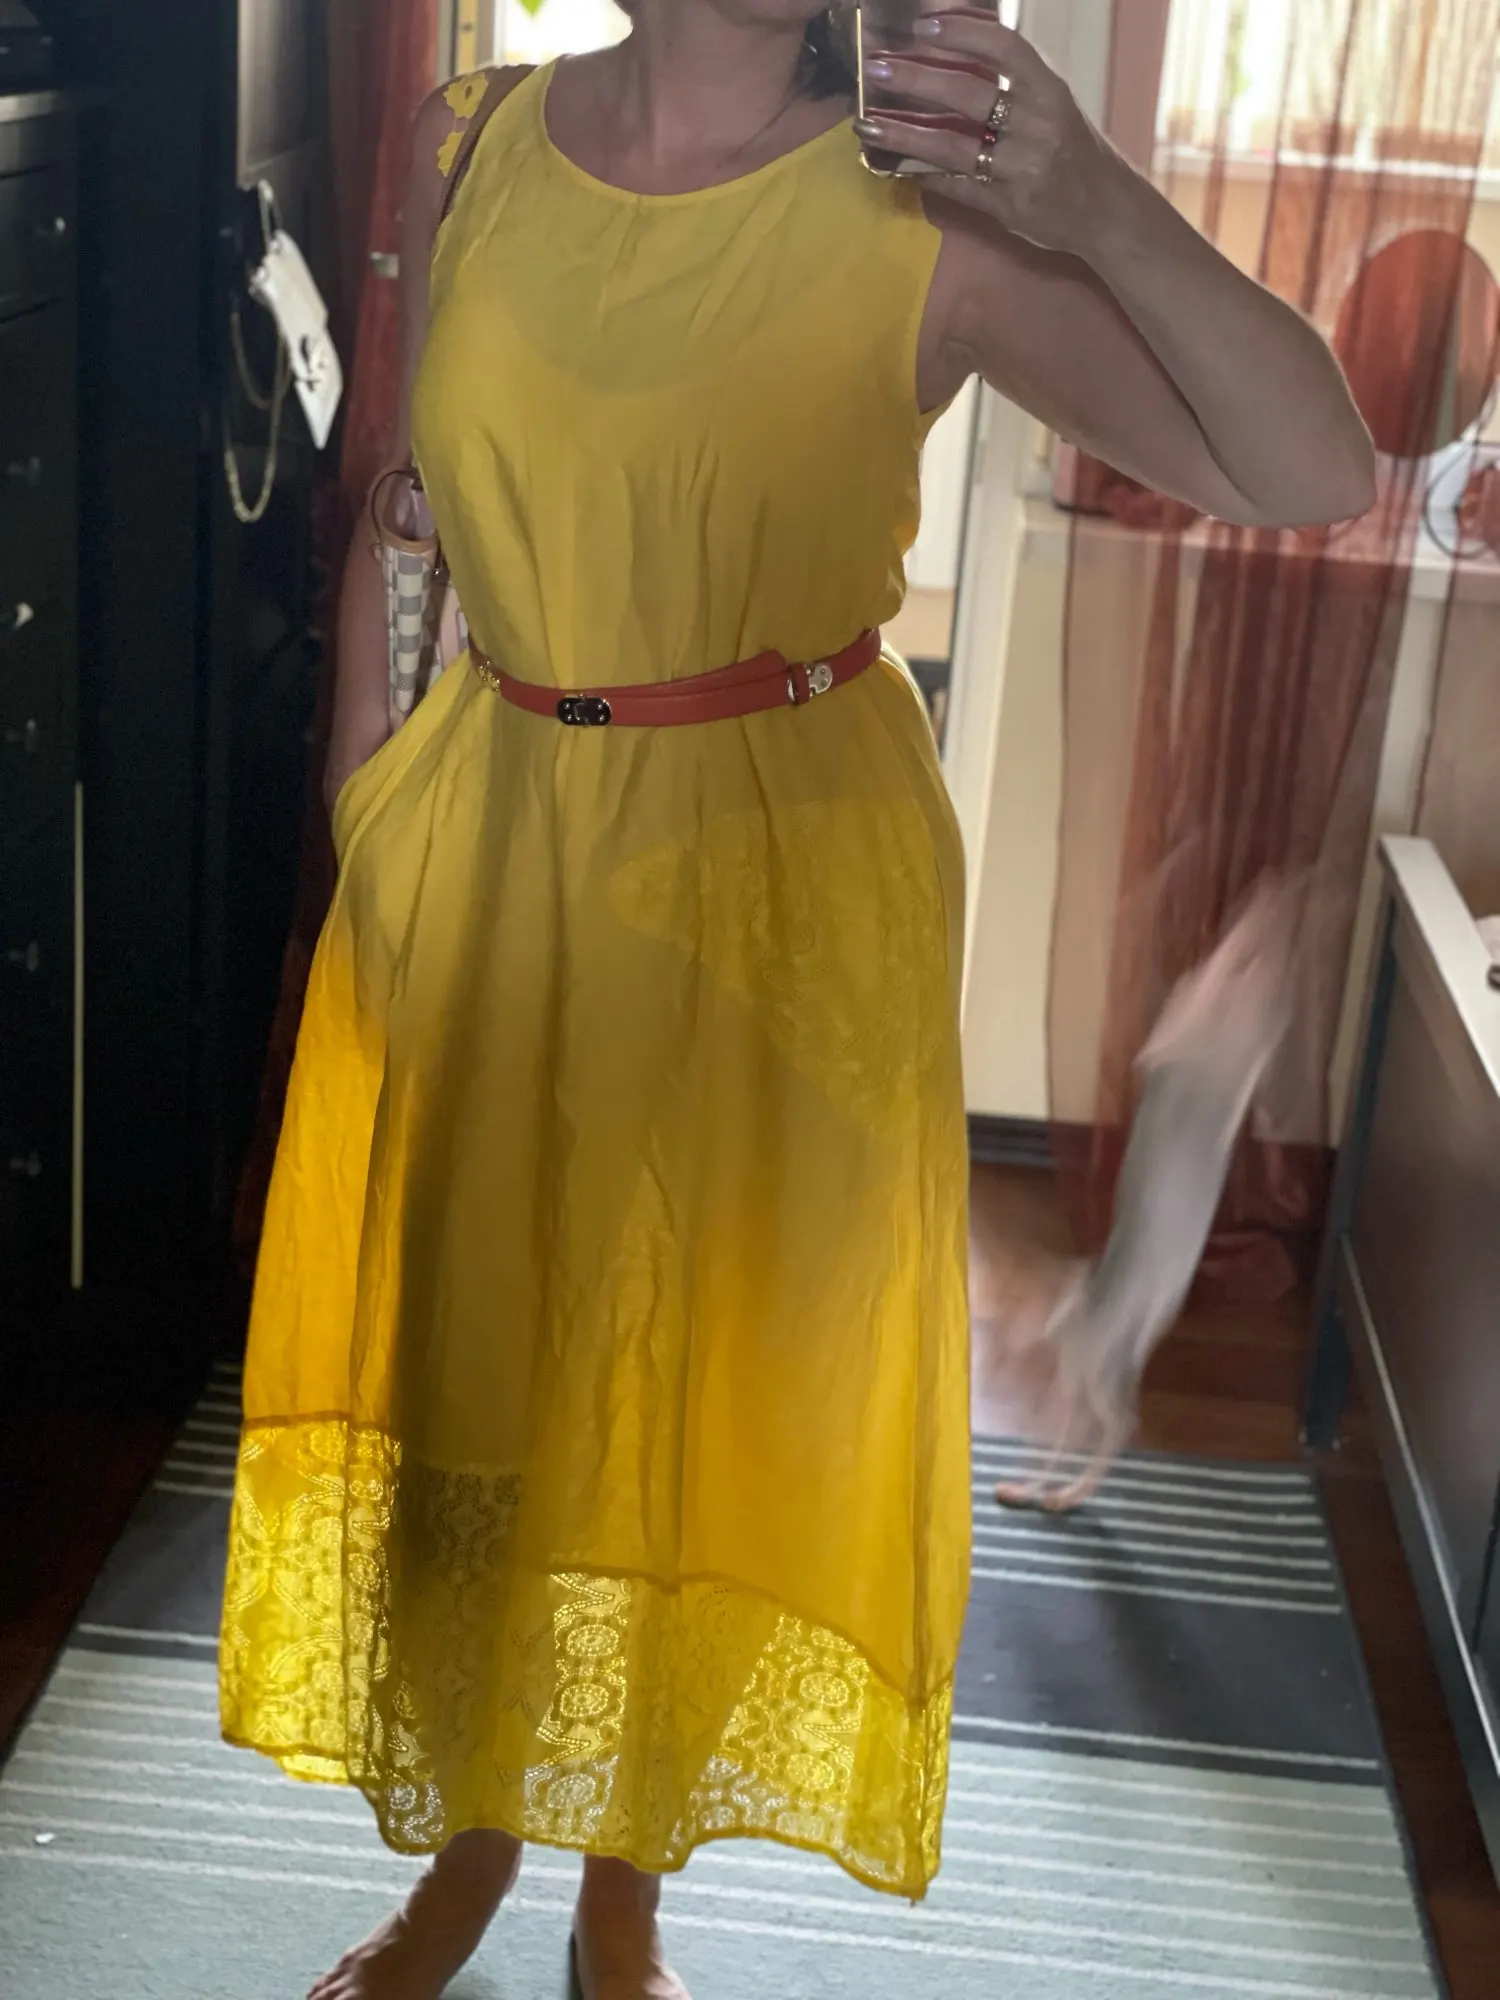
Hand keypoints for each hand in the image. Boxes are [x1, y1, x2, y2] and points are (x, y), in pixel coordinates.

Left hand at [854, 8, 1116, 258]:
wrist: (1108, 212)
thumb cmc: (1074, 150)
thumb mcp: (1053, 104)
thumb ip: (1012, 81)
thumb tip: (954, 49)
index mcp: (1049, 90)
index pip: (1004, 48)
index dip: (961, 31)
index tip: (921, 24)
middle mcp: (1038, 125)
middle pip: (968, 94)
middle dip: (917, 77)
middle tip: (877, 68)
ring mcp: (1022, 169)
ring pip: (953, 147)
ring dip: (905, 134)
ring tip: (866, 125)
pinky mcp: (1009, 207)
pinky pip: (957, 188)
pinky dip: (924, 175)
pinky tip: (896, 166)